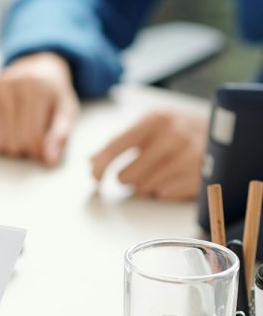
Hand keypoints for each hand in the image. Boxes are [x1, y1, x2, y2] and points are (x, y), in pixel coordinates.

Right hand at [0, 52, 78, 164]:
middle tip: (31, 137)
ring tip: (18, 132)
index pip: (32, 137)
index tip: (43, 148)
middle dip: (24, 149)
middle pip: (14, 144)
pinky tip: (3, 129)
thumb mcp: (66, 112)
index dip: (38, 151)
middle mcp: (10, 84)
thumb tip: (49, 159)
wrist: (34, 69)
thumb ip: (60, 136)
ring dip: (9, 147)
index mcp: (36, 87)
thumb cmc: (51, 97)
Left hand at [90, 110, 207, 199]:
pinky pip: (164, 195)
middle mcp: (172, 135)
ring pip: (143, 189)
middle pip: (126, 177)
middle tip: (142, 169)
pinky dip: (165, 190)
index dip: (100, 168)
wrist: (224, 133)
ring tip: (161, 171)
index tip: (94, 179)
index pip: (114, 148)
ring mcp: (189, 155)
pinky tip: (174, 177)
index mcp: (155, 120)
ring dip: (146, 185)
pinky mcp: (200, 175)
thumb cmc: (178, 131)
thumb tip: (90, 162)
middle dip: (129, 178)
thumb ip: (118, 143)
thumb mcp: (151, 126)